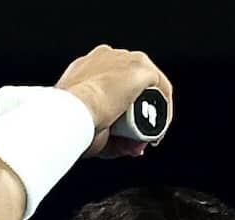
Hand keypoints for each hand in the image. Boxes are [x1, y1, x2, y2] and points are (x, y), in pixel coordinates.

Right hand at [53, 45, 171, 158]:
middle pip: (131, 87)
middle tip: (134, 140)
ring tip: (146, 138)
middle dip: (136, 115)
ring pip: (147, 88)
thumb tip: (131, 146)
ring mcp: (125, 59)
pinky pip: (162, 88)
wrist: (72, 112)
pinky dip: (164, 110)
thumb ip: (110, 136)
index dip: (120, 112)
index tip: (120, 133)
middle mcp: (107, 57)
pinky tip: (159, 130)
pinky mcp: (141, 66)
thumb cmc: (71, 122)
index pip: (111, 86)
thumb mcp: (89, 128)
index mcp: (87, 67)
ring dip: (150, 113)